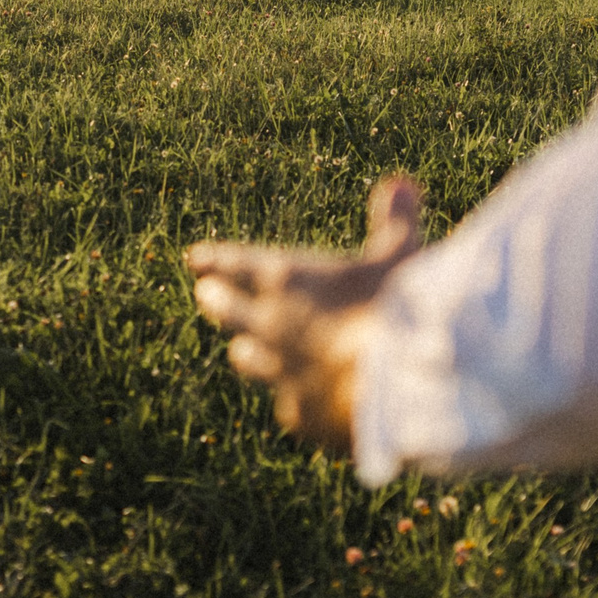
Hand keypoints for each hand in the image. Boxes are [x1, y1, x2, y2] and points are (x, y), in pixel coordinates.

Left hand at [187, 176, 422, 450]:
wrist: (398, 386)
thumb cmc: (396, 310)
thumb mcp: (401, 256)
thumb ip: (395, 221)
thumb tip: (399, 183)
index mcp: (287, 279)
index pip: (236, 263)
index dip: (215, 259)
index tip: (195, 259)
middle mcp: (271, 326)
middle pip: (227, 310)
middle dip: (216, 300)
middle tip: (206, 294)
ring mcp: (279, 372)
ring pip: (247, 359)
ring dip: (246, 350)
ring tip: (242, 349)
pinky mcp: (297, 414)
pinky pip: (287, 401)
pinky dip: (294, 395)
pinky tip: (302, 398)